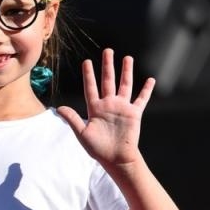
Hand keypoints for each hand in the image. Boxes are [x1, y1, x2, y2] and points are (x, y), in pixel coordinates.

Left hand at [56, 50, 155, 167]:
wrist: (115, 159)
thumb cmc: (98, 149)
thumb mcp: (82, 134)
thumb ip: (72, 119)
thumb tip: (58, 108)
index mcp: (95, 108)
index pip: (91, 87)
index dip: (89, 75)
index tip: (86, 62)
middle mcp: (109, 105)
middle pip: (108, 81)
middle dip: (108, 66)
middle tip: (107, 51)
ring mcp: (122, 108)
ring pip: (125, 85)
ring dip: (126, 71)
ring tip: (127, 58)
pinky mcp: (134, 113)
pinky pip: (141, 99)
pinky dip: (146, 90)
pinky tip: (150, 80)